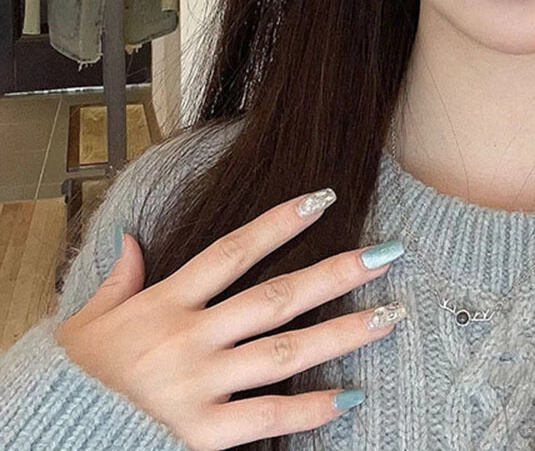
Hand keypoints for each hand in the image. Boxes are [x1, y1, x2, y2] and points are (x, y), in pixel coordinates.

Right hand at [54, 189, 404, 450]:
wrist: (53, 432)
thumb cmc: (80, 376)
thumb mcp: (89, 319)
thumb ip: (120, 278)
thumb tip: (133, 240)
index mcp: (166, 302)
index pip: (233, 251)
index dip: (279, 222)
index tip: (324, 198)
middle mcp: (188, 338)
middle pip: (275, 298)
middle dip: (336, 273)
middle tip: (387, 255)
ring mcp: (197, 385)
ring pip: (283, 353)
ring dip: (341, 334)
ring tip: (389, 316)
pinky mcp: (200, 433)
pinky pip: (266, 418)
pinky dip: (309, 409)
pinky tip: (349, 397)